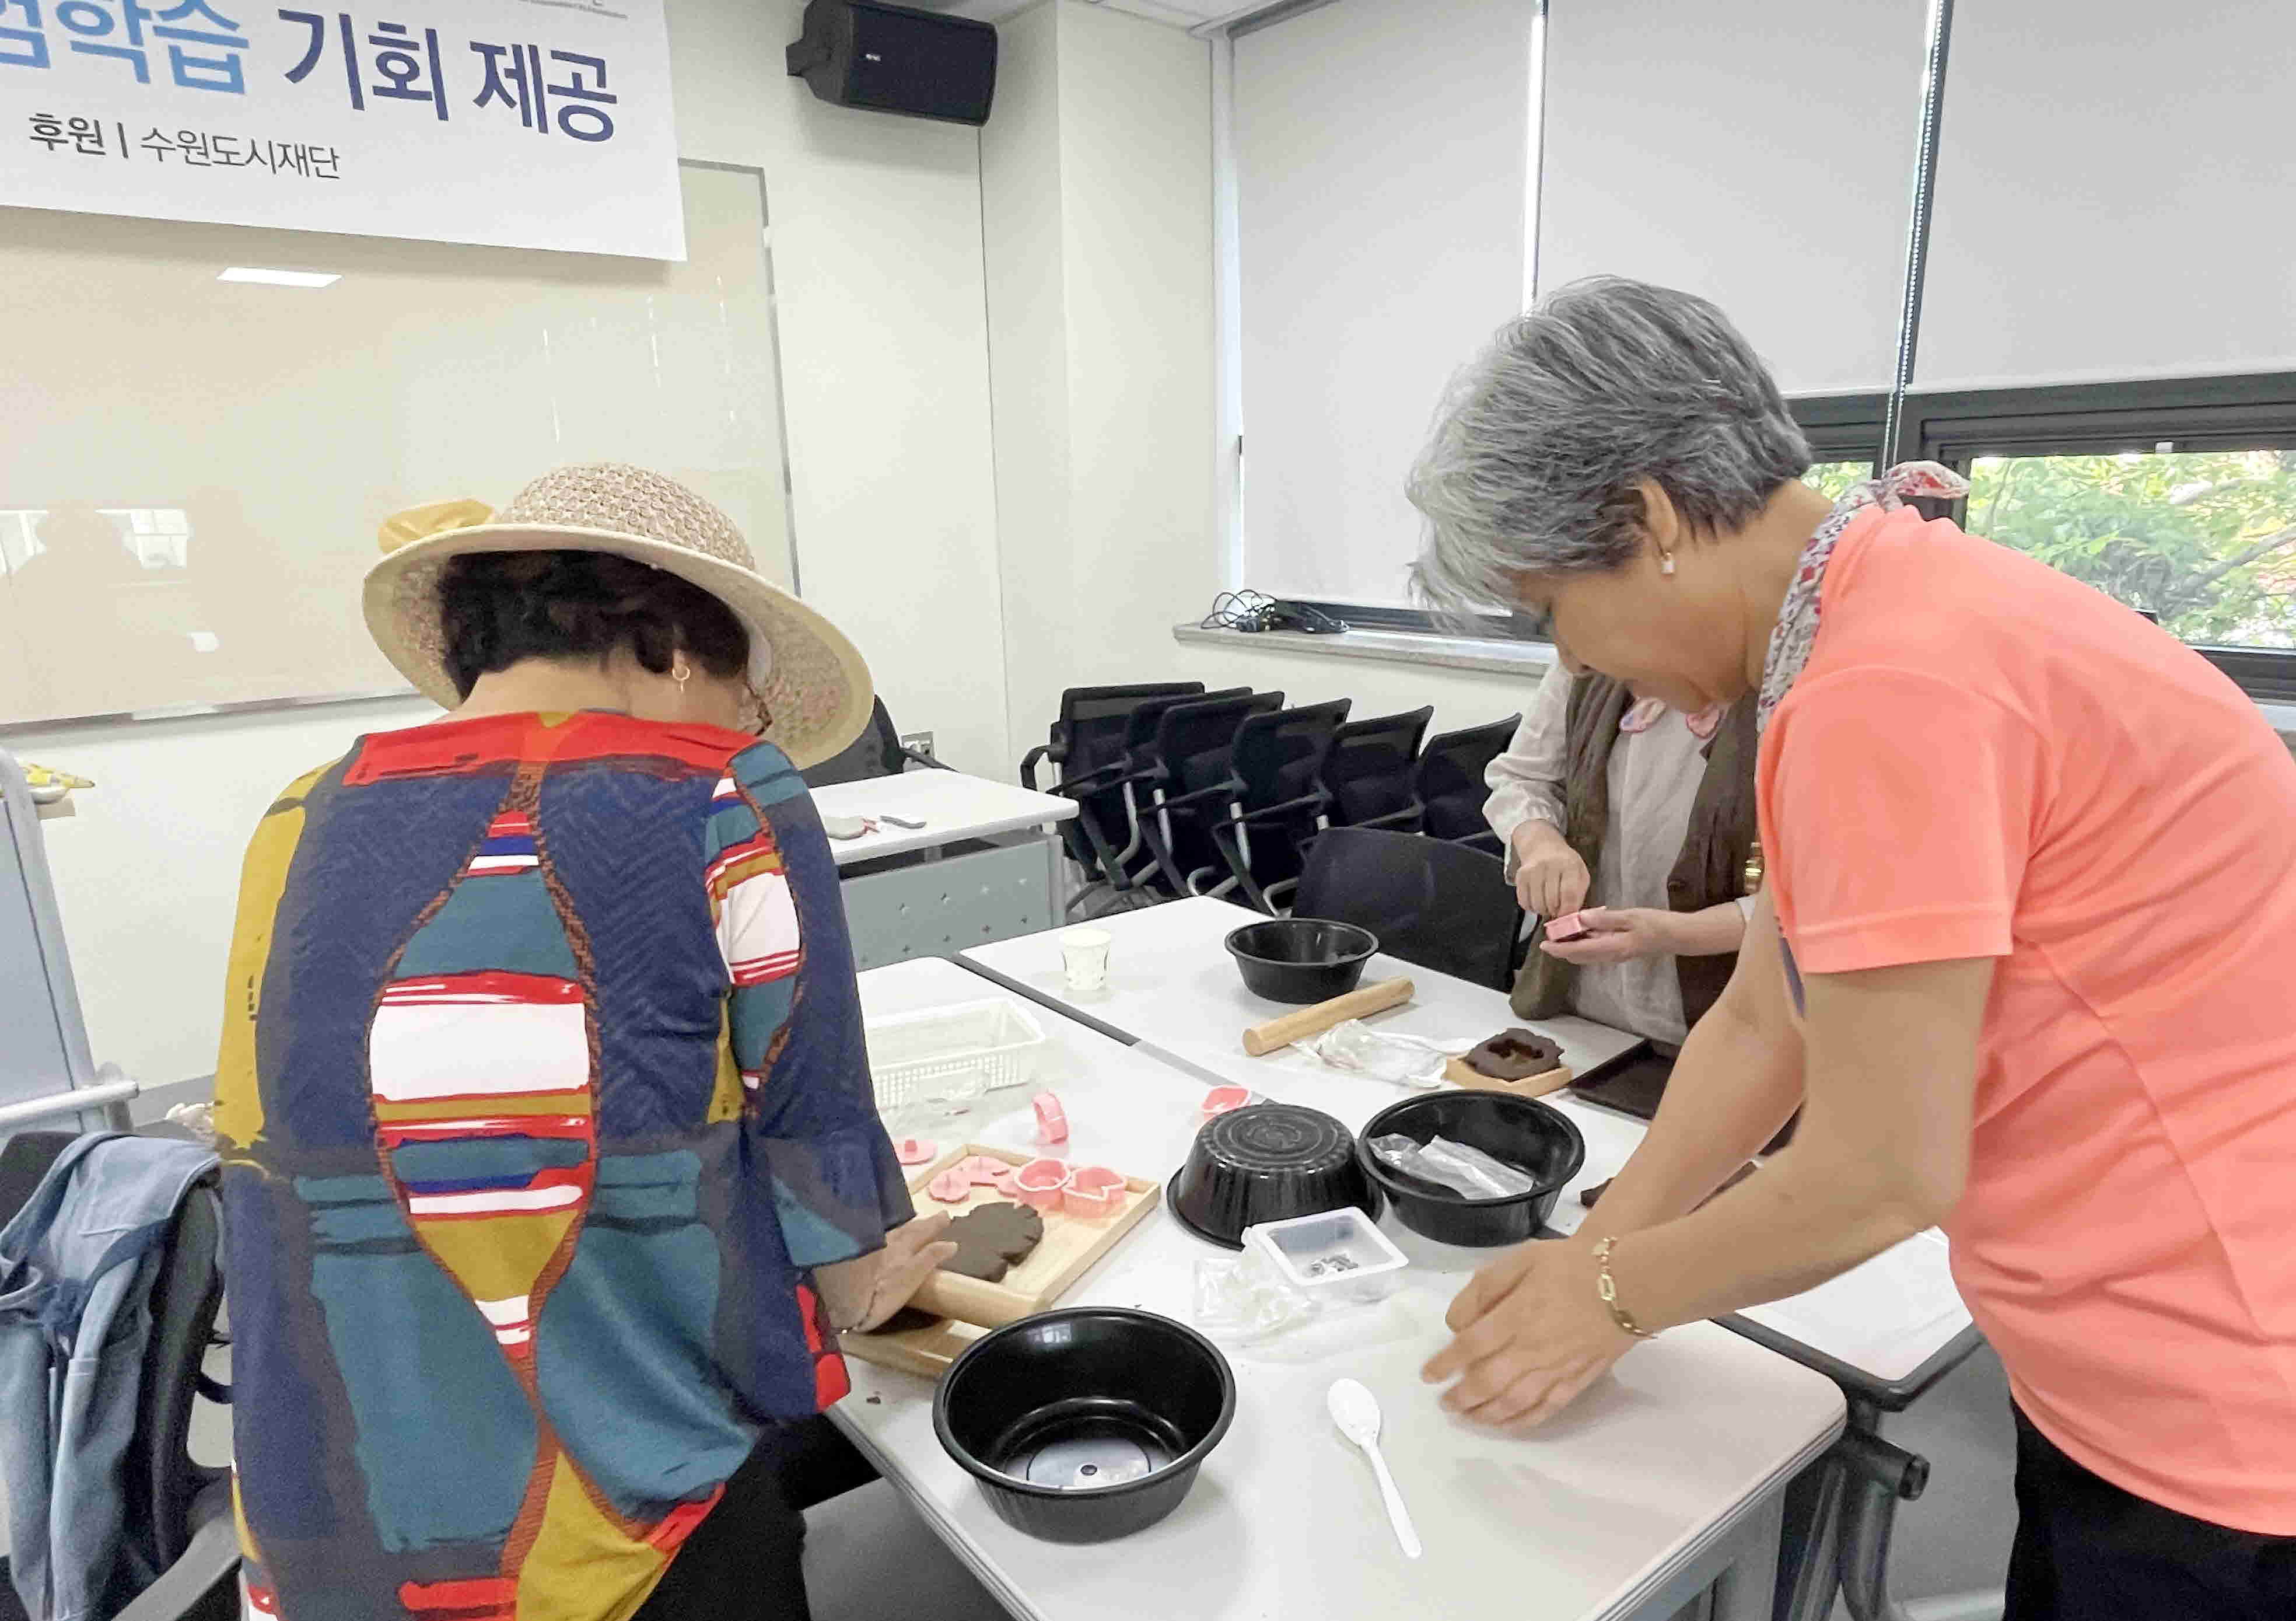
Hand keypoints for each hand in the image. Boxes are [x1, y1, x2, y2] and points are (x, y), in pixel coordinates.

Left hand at [847, 1212, 958, 1332]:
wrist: (839, 1299)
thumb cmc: (879, 1295)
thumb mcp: (910, 1279)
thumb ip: (929, 1259)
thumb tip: (952, 1243)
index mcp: (903, 1249)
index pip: (923, 1232)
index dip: (935, 1225)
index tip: (947, 1216)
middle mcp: (887, 1244)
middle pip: (907, 1228)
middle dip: (922, 1222)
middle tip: (935, 1216)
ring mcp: (870, 1248)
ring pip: (891, 1230)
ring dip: (904, 1225)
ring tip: (912, 1222)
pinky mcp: (854, 1254)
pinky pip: (875, 1235)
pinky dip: (885, 1232)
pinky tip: (882, 1236)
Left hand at [1422, 1238, 1635, 1428]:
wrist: (1627, 1283)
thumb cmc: (1570, 1266)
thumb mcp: (1520, 1260)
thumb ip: (1484, 1288)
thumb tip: (1459, 1321)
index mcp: (1515, 1316)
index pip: (1469, 1347)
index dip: (1445, 1364)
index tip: (1428, 1375)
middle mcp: (1531, 1349)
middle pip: (1487, 1382)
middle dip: (1461, 1397)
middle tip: (1444, 1403)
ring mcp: (1555, 1370)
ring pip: (1513, 1402)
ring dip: (1485, 1414)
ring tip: (1467, 1417)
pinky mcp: (1577, 1381)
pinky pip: (1545, 1410)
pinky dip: (1522, 1422)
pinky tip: (1507, 1425)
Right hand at [1512, 824, 1589, 918]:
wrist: (1543, 846)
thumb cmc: (1565, 864)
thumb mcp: (1580, 874)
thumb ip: (1578, 895)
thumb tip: (1570, 917)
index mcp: (1569, 865)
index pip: (1569, 894)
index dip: (1568, 910)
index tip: (1568, 917)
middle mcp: (1549, 865)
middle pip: (1552, 902)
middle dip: (1556, 911)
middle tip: (1558, 908)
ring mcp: (1532, 870)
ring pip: (1537, 904)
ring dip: (1544, 910)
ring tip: (1548, 903)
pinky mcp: (1520, 876)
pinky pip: (1524, 902)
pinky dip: (1532, 907)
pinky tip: (1538, 899)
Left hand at [1539, 906, 1678, 964]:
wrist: (1677, 936)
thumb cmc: (1656, 924)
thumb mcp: (1630, 916)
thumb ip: (1604, 919)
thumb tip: (1581, 918)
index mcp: (1611, 947)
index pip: (1578, 951)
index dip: (1559, 949)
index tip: (1543, 944)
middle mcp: (1611, 955)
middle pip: (1579, 956)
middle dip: (1562, 949)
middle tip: (1549, 936)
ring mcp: (1616, 955)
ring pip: (1587, 954)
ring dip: (1572, 946)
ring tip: (1561, 933)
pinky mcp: (1620, 950)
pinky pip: (1596, 949)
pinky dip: (1585, 942)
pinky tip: (1582, 930)